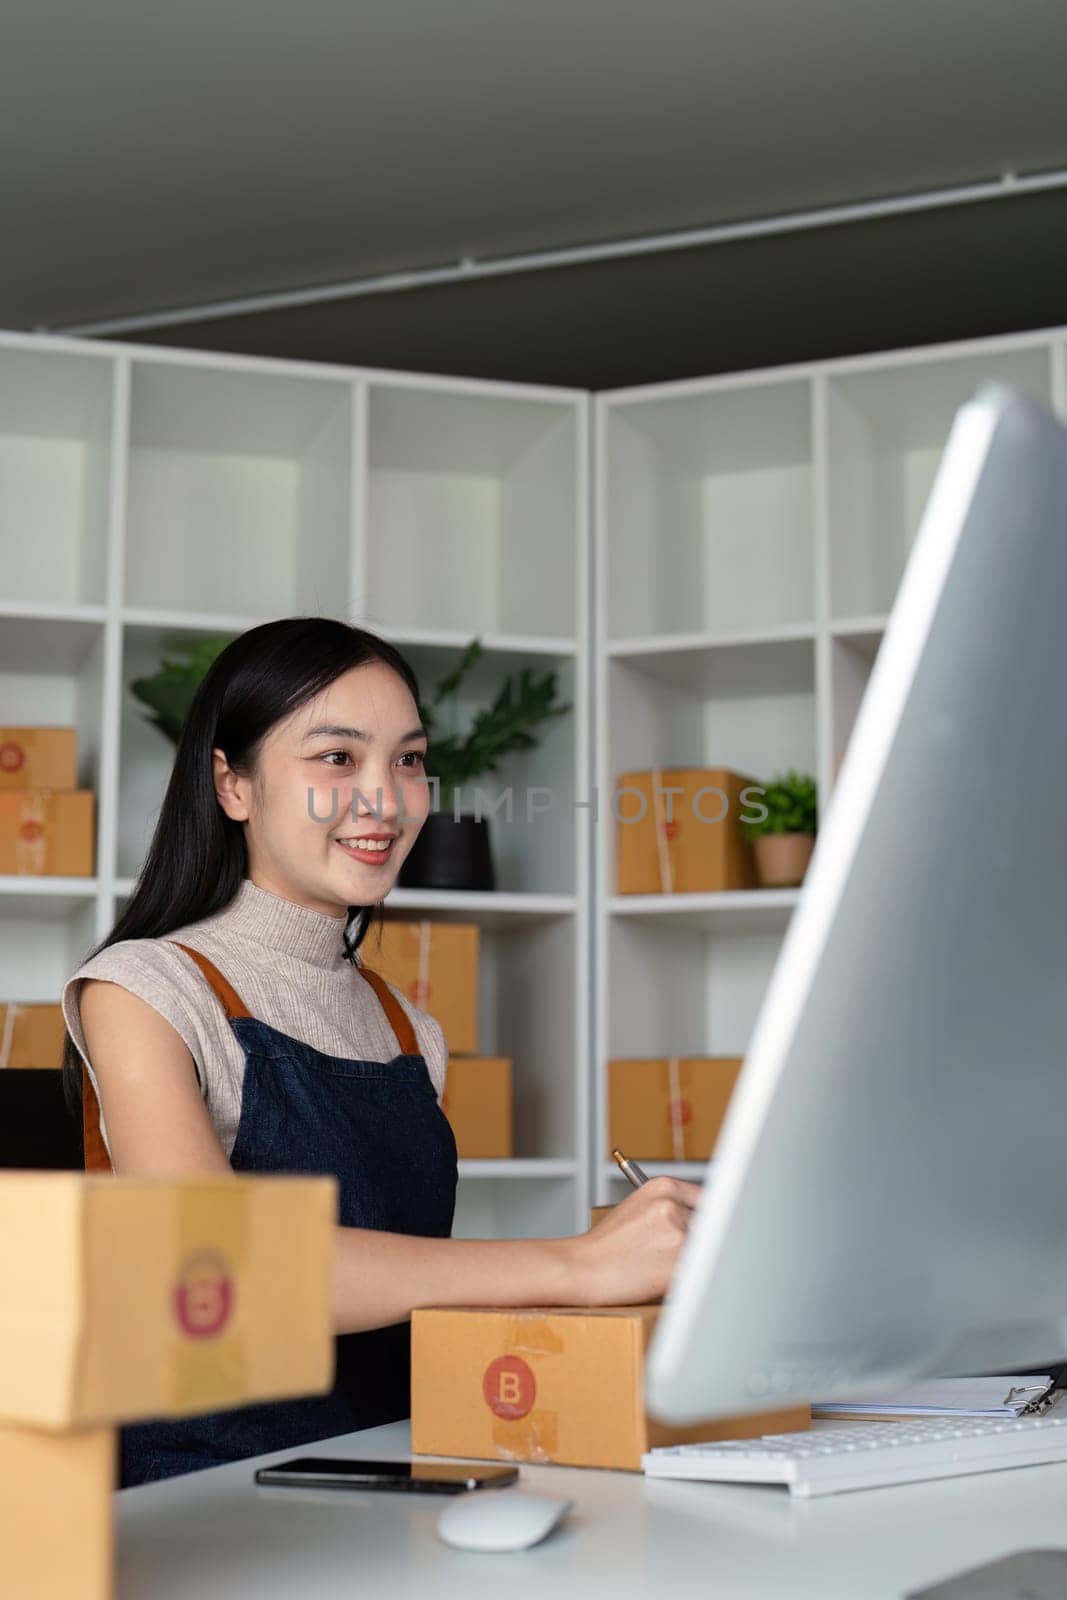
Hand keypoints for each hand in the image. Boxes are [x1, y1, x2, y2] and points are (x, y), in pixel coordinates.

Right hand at [565, 1176, 703, 1306]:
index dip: (711, 1219)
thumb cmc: (607, 1244)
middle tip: (679, 1255)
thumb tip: (709, 1219)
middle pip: (712, 1226)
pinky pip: (698, 1273)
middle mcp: (672, 1205)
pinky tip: (662, 1280)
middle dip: (702, 1243)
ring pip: (706, 1252)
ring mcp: (676, 1233)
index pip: (707, 1200)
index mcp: (664, 1186)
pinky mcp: (677, 1264)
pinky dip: (688, 1281)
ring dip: (694, 1262)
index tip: (714, 1229)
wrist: (580, 1267)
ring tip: (661, 1267)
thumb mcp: (639, 1208)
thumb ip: (674, 1207)